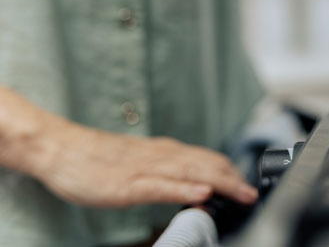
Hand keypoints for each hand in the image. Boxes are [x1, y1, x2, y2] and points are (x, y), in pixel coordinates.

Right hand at [28, 117, 257, 208]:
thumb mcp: (139, 164)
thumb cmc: (97, 159)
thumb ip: (166, 173)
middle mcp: (161, 156)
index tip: (248, 187)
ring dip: (219, 183)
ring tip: (241, 193)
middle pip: (206, 165)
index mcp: (165, 152)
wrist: (60, 148)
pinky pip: (159, 186)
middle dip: (233, 180)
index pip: (208, 159)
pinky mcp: (126, 185)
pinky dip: (182, 190)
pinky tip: (200, 194)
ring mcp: (145, 169)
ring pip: (190, 173)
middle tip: (253, 195)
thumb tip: (192, 186)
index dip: (231, 173)